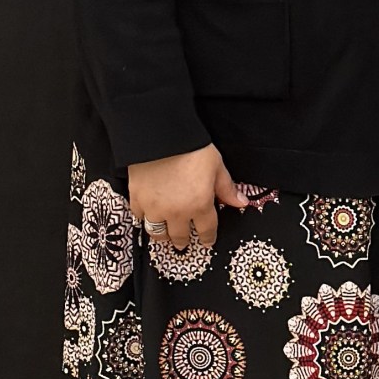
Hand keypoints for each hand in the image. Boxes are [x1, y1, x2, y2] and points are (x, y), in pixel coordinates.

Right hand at [126, 144, 244, 250]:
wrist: (161, 137)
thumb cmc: (192, 149)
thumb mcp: (217, 167)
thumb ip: (227, 189)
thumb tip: (241, 203)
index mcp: (200, 205)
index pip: (206, 231)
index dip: (208, 238)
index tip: (207, 241)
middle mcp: (177, 212)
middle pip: (180, 236)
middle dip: (183, 240)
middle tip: (183, 242)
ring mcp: (154, 208)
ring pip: (157, 232)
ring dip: (163, 235)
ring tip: (165, 234)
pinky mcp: (137, 199)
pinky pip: (139, 217)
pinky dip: (144, 218)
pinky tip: (148, 215)